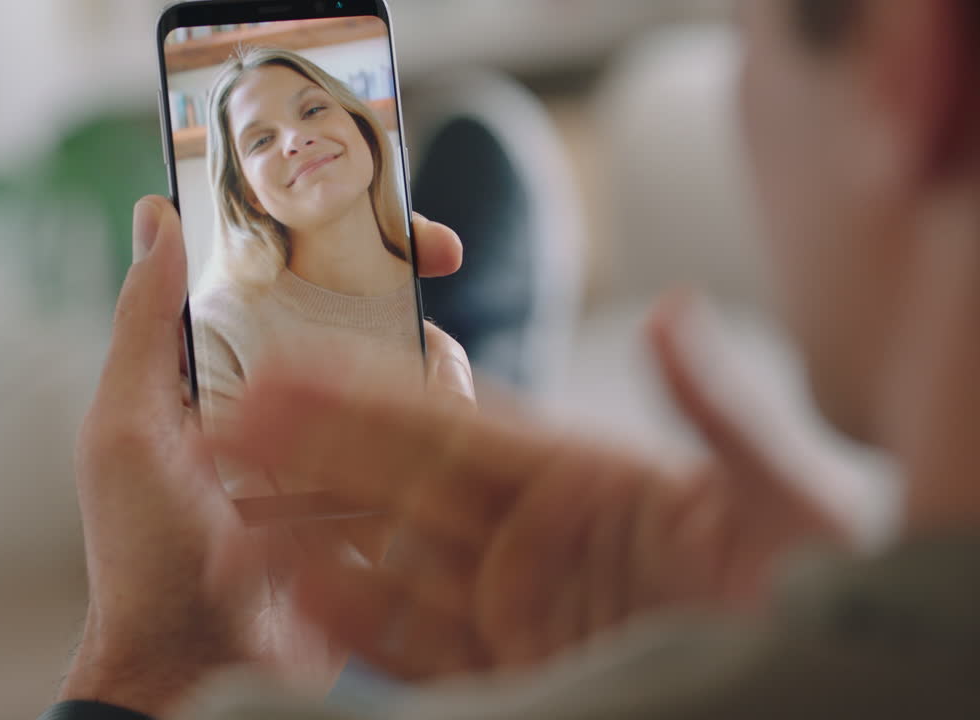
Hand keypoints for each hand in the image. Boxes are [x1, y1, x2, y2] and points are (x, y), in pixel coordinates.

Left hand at [59, 196, 472, 714]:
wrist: (194, 665)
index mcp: (218, 363)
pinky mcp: (370, 492)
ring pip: (400, 367)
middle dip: (403, 270)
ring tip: (437, 359)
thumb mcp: (126, 431)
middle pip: (354, 307)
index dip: (325, 226)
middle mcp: (279, 393)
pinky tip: (449, 415)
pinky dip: (442, 417)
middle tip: (444, 254)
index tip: (372, 201)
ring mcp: (331, 444)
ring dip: (428, 349)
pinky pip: (422, 439)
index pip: (278, 271)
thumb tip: (155, 215)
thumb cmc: (141, 554)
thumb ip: (141, 327)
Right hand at [209, 293, 850, 680]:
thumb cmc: (813, 589)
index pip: (449, 425)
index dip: (367, 394)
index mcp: (580, 479)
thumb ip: (713, 409)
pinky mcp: (509, 678)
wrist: (821, 688)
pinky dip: (350, 627)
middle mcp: (530, 541)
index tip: (292, 366)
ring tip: (230, 514)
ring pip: (387, 567)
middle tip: (224, 424)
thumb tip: (669, 313)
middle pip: (396, 488)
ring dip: (308, 539)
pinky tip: (289, 598)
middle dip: (309, 455)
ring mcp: (513, 612)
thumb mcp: (774, 494)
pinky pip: (412, 650)